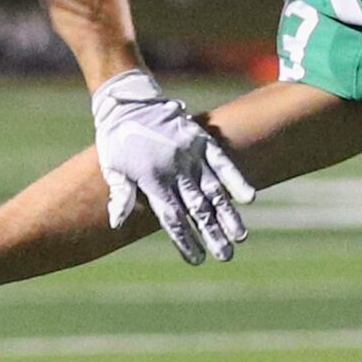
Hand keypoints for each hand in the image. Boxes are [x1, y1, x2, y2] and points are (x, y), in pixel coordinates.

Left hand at [91, 70, 253, 263]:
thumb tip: (117, 224)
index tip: (197, 260)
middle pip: (197, 209)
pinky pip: (221, 162)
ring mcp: (189, 154)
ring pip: (212, 190)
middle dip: (212, 234)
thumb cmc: (117, 140)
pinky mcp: (200, 139)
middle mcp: (174, 169)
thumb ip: (121, 195)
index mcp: (151, 180)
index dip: (185, 240)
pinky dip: (235, 179)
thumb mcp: (112, 168)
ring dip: (227, 215)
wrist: (128, 102)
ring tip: (240, 236)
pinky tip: (249, 198)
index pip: (172, 218)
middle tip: (226, 256)